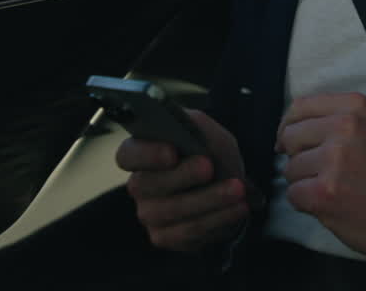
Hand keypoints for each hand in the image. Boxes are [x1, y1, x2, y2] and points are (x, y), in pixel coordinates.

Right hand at [116, 109, 255, 252]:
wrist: (227, 185)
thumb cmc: (210, 153)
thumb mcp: (207, 133)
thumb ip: (196, 127)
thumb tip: (190, 131)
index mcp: (140, 154)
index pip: (127, 155)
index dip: (146, 154)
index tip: (172, 152)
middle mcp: (139, 185)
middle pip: (146, 185)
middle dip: (181, 176)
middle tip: (209, 167)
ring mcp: (149, 214)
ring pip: (171, 211)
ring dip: (209, 200)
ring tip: (237, 190)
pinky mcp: (164, 237)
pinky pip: (187, 233)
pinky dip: (217, 220)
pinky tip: (238, 208)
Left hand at [276, 92, 365, 265]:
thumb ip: (333, 121)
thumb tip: (286, 132)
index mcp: (354, 107)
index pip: (300, 107)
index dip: (289, 126)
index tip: (293, 143)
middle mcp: (344, 127)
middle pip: (290, 137)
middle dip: (297, 157)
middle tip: (320, 171)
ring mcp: (333, 159)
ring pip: (289, 168)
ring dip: (303, 183)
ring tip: (331, 189)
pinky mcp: (324, 190)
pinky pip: (292, 194)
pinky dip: (305, 204)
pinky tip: (328, 204)